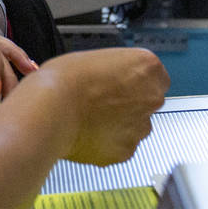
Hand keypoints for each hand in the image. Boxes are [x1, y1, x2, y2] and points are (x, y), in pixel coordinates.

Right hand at [35, 48, 168, 165]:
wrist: (51, 108)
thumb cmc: (65, 79)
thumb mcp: (96, 58)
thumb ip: (117, 71)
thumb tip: (118, 81)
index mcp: (147, 67)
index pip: (156, 75)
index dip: (135, 80)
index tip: (122, 82)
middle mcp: (151, 97)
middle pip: (148, 100)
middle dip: (130, 102)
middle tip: (102, 99)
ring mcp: (141, 126)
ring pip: (136, 125)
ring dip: (120, 122)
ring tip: (91, 116)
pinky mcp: (127, 150)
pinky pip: (122, 145)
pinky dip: (109, 141)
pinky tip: (89, 131)